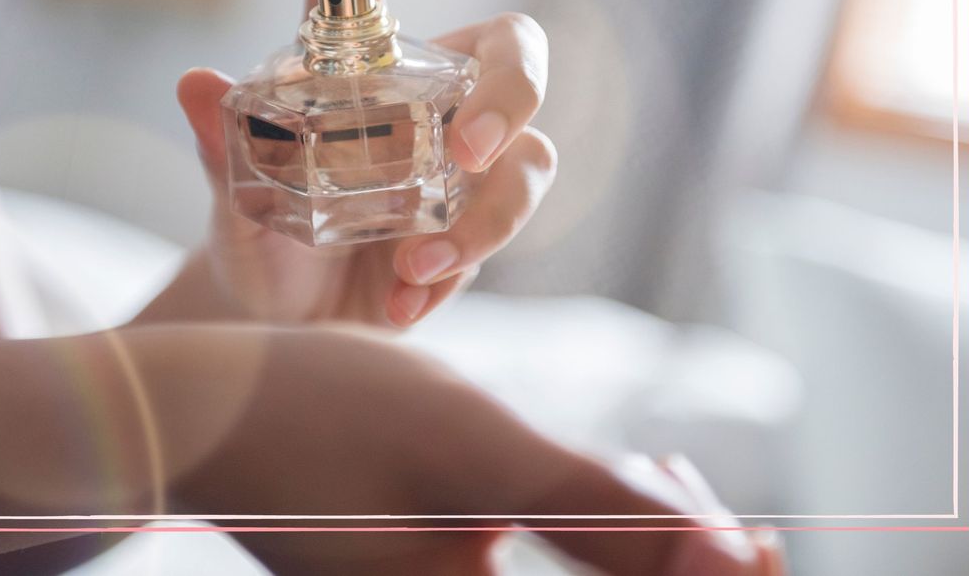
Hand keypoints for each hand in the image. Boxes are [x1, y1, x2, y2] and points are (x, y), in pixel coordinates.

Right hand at [158, 325, 784, 575]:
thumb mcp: (478, 453)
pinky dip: (594, 541)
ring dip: (641, 550)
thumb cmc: (326, 414)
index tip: (762, 545)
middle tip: (695, 495)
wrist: (206, 410)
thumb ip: (606, 515)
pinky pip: (544, 575)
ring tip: (657, 481)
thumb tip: (741, 562)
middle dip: (682, 566)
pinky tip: (597, 488)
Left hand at [175, 0, 555, 326]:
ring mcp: (461, 169)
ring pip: (530, 161)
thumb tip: (194, 83)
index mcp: (356, 65)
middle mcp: (425, 102)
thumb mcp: (235, 199)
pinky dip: (451, 276)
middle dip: (512, 91)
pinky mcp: (473, 233)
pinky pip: (494, 242)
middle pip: (515, 55)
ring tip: (413, 265)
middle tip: (467, 149)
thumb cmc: (261, 238)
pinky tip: (398, 305)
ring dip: (485, 218)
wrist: (280, 321)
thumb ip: (222, 147)